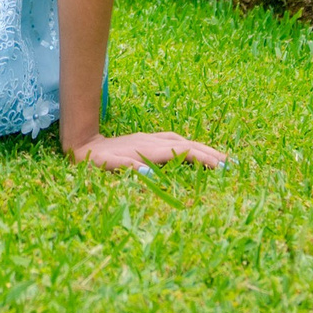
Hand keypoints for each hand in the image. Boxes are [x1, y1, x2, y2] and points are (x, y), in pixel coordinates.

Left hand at [70, 131, 228, 172]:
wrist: (81, 145)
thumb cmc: (94, 160)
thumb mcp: (106, 166)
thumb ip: (127, 168)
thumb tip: (150, 172)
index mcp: (148, 149)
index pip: (183, 152)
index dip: (203, 158)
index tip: (221, 167)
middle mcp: (152, 141)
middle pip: (188, 145)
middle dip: (210, 154)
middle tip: (232, 165)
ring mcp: (150, 139)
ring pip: (182, 142)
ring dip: (202, 149)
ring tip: (219, 159)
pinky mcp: (146, 141)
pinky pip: (174, 141)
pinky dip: (189, 146)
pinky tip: (193, 150)